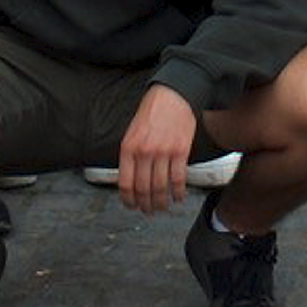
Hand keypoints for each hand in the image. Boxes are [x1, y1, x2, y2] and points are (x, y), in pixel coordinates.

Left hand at [117, 85, 196, 214]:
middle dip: (145, 205)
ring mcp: (163, 152)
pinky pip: (178, 179)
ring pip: (160, 187)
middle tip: (148, 211)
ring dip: (161, 202)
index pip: (125, 183)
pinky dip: (178, 192)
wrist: (173, 95)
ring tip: (162, 207)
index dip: (128, 200)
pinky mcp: (180, 151)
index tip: (132, 206)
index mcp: (129, 147)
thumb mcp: (132, 132)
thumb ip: (130, 155)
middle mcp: (144, 152)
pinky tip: (179, 196)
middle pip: (143, 189)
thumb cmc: (152, 112)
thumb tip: (130, 180)